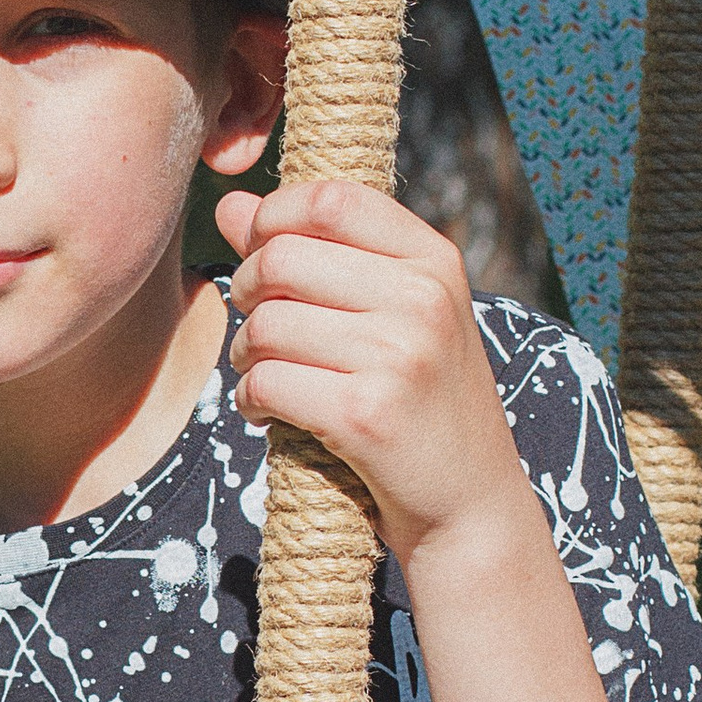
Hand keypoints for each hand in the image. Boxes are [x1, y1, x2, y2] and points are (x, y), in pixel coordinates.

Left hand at [214, 178, 529, 569]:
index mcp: (434, 261)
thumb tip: (230, 205)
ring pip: (265, 324)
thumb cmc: (422, 400)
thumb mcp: (393, 314)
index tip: (261, 254)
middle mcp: (423, 298)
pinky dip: (251, 400)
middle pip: (281, 258)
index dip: (273, 218)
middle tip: (259, 329)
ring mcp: (398, 356)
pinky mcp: (366, 414)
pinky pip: (266, 383)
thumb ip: (316, 252)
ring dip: (246, 355)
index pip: (329, 198)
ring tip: (268, 374)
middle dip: (247, 291)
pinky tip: (270, 412)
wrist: (471, 503)